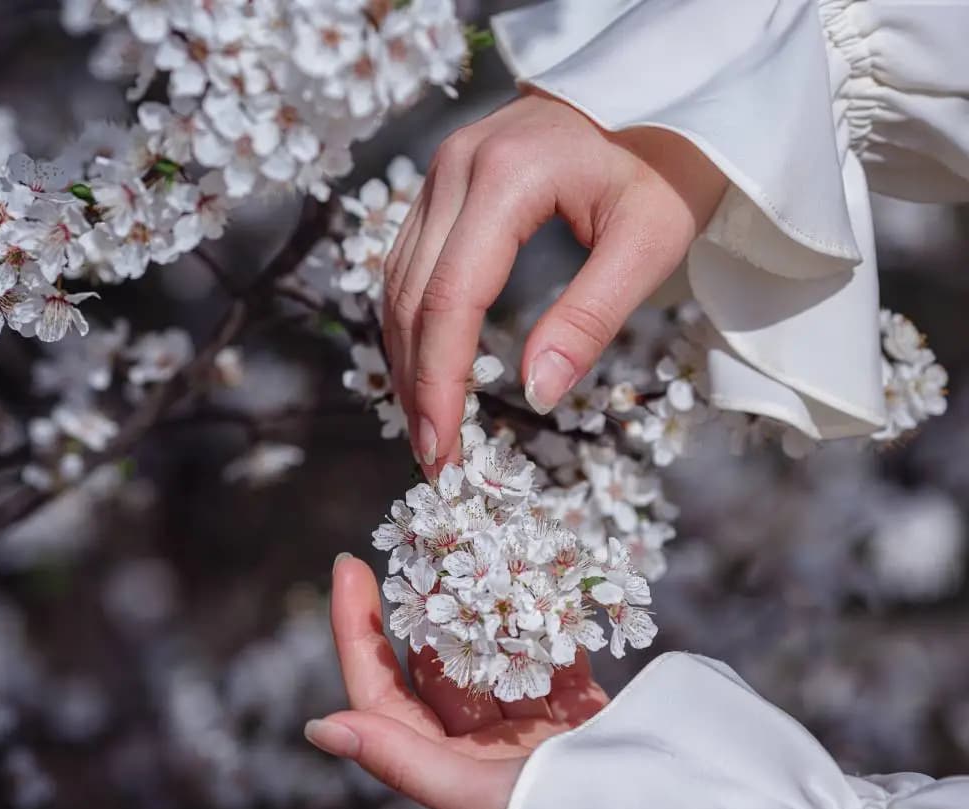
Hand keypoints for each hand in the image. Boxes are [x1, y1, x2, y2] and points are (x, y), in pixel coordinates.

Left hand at [305, 554, 607, 808]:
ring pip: (493, 649)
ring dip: (486, 600)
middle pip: (438, 662)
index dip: (358, 630)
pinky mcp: (582, 712)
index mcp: (444, 769)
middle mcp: (481, 748)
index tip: (350, 565)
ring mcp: (532, 728)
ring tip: (476, 545)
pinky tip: (539, 575)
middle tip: (425, 541)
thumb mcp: (472, 794)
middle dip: (431, 601)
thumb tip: (320, 727)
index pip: (381, 692)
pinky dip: (546, 617)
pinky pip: (552, 652)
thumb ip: (399, 758)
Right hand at [384, 92, 727, 473]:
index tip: (444, 450)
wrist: (659, 92)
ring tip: (428, 424)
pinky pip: (409, 262)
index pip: (451, 297)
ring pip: (398, 281)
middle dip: (417, 385)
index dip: (440, 382)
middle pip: (413, 296)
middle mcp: (456, 168)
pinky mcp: (443, 183)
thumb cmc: (667, 164)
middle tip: (434, 458)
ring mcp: (442, 171)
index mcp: (507, 177)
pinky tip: (426, 366)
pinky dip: (412, 323)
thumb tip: (536, 394)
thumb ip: (589, 318)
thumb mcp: (648, 242)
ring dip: (406, 359)